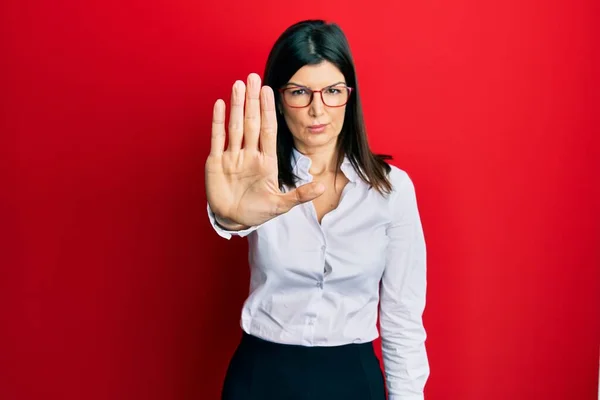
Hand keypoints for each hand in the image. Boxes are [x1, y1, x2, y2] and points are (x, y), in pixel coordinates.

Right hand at [205, 73, 324, 227]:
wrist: (234, 221)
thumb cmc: (257, 212)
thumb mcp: (280, 205)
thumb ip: (300, 195)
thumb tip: (323, 186)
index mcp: (266, 161)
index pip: (268, 130)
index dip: (268, 111)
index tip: (270, 91)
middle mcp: (249, 154)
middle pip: (251, 122)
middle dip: (252, 100)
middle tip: (254, 77)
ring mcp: (232, 156)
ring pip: (235, 125)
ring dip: (237, 105)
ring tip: (239, 85)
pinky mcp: (216, 162)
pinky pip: (217, 138)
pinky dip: (218, 121)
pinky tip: (221, 104)